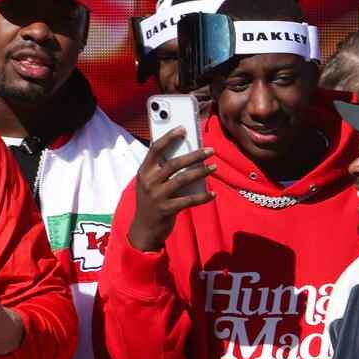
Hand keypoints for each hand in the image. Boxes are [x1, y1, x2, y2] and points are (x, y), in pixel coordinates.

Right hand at [127, 128, 214, 252]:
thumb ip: (161, 170)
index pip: (155, 149)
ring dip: (201, 172)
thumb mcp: (149, 184)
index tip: (183, 129)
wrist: (144, 229)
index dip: (169, 137)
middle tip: (210, 150)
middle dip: (194, 155)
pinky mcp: (166, 209)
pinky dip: (202, 197)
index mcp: (144, 172)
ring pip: (183, 179)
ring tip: (214, 167)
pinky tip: (212, 194)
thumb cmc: (150, 202)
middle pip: (174, 163)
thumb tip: (184, 154)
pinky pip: (189, 201)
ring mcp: (157, 196)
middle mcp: (149, 182)